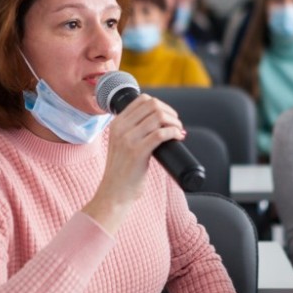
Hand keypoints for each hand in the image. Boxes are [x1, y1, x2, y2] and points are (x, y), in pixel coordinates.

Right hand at [83, 95, 183, 232]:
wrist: (114, 193)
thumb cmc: (123, 171)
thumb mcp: (122, 144)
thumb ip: (133, 131)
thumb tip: (159, 122)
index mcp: (116, 123)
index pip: (142, 100)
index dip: (161, 105)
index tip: (168, 116)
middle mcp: (120, 128)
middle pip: (153, 105)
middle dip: (170, 112)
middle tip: (176, 124)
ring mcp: (128, 139)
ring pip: (158, 117)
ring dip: (174, 122)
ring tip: (178, 131)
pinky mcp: (137, 152)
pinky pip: (161, 134)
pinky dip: (173, 132)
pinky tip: (178, 137)